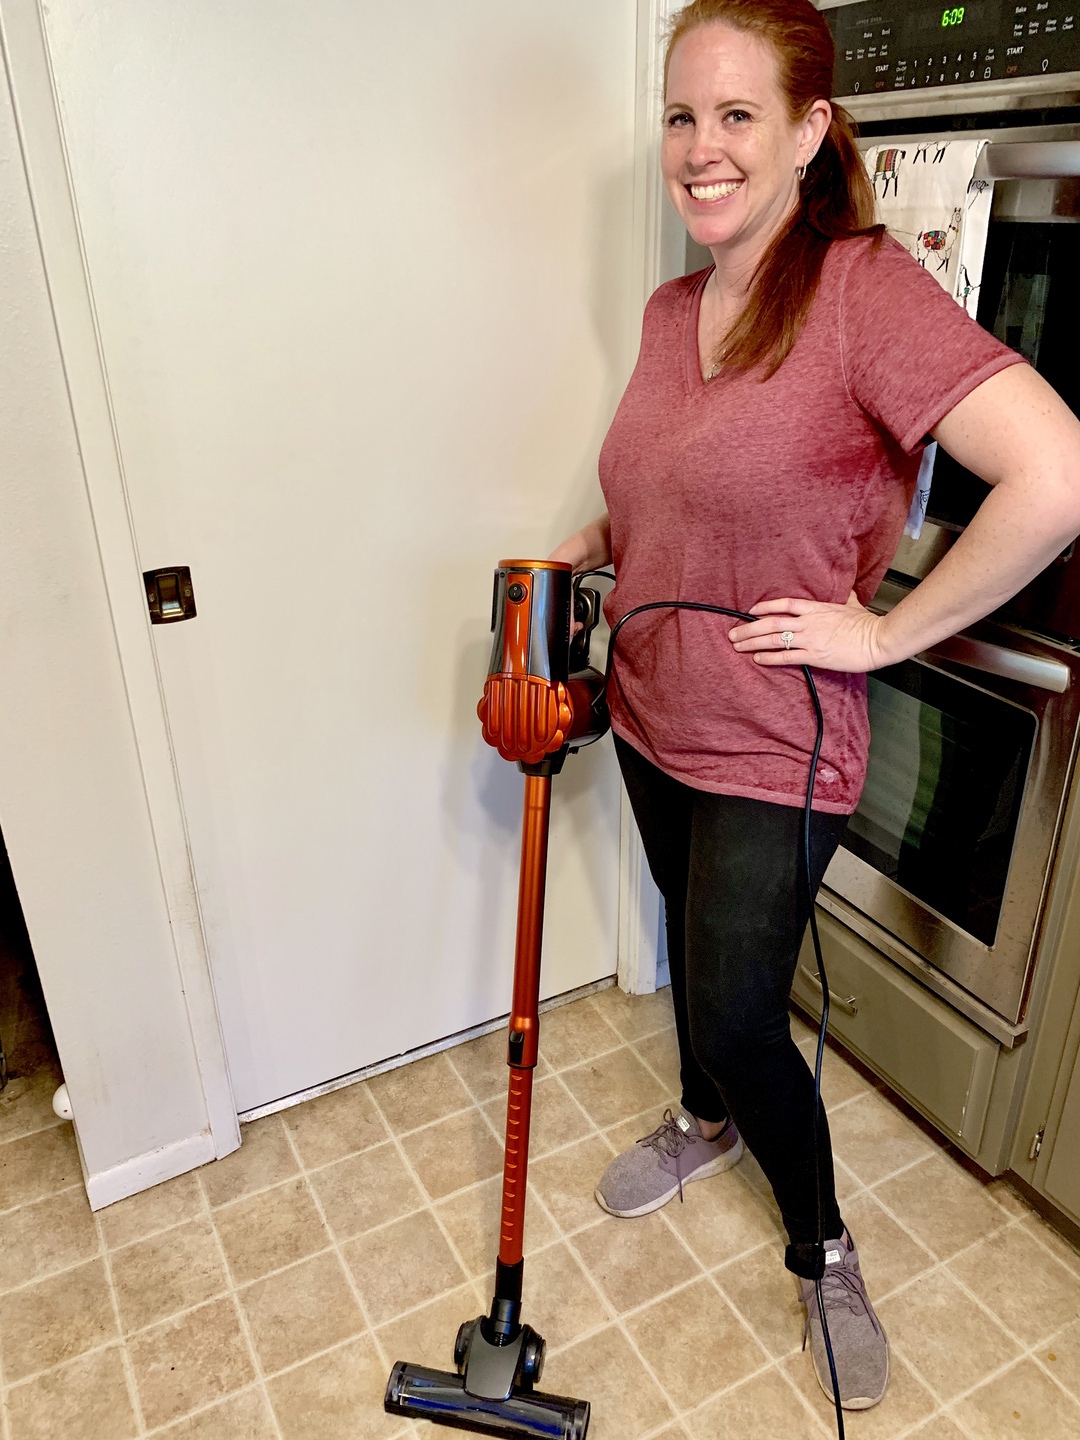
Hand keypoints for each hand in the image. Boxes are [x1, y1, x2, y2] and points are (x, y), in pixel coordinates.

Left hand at [727, 592, 891, 672]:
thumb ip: (844, 597)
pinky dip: (769, 658)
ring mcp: (810, 639)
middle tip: (732, 633)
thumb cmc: (867, 623)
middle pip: (771, 622)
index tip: (750, 610)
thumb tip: (845, 591)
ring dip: (753, 642)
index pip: (784, 604)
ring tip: (737, 646)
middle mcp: (809, 622)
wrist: (877, 639)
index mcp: (817, 608)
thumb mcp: (852, 604)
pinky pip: (786, 657)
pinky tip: (757, 659)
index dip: (765, 606)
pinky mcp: (815, 656)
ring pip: (774, 639)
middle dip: (748, 628)